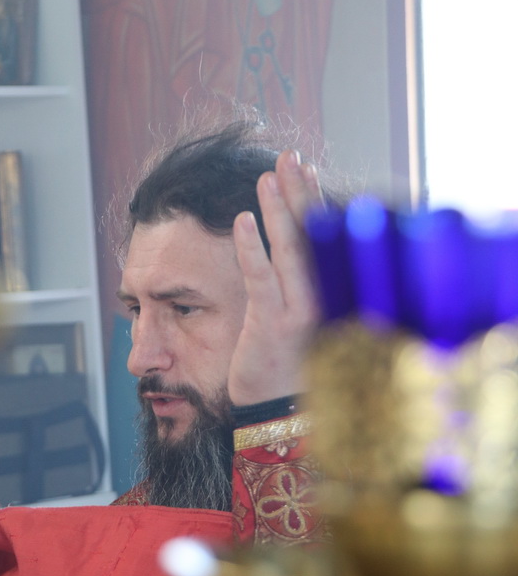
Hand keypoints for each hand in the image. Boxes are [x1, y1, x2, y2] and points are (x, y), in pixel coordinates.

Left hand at [227, 150, 321, 405]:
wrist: (283, 419)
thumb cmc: (292, 373)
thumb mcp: (305, 328)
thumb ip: (305, 292)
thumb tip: (298, 258)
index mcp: (332, 297)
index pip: (325, 239)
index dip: (314, 203)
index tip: (307, 170)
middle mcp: (325, 300)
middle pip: (314, 236)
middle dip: (300, 192)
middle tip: (290, 156)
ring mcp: (299, 313)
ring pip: (291, 250)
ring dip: (278, 208)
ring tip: (268, 174)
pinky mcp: (272, 328)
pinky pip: (261, 280)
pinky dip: (253, 248)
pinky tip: (244, 219)